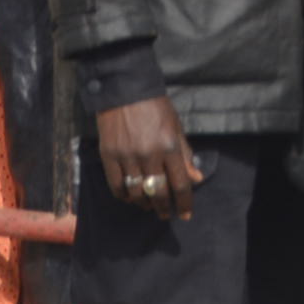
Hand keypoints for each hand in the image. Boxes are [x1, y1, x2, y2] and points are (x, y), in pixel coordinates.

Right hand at [95, 95, 199, 225]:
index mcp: (169, 146)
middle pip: (158, 193)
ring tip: (148, 205)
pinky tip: (130, 197)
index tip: (185, 214)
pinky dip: (124, 196)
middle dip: (163, 208)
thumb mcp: (176, 126)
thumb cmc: (155, 106)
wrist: (124, 89)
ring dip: (144, 203)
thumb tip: (196, 178)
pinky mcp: (108, 155)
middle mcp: (149, 154)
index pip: (180, 183)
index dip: (184, 202)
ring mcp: (127, 156)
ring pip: (136, 193)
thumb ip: (185, 154)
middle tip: (164, 214)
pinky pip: (116, 185)